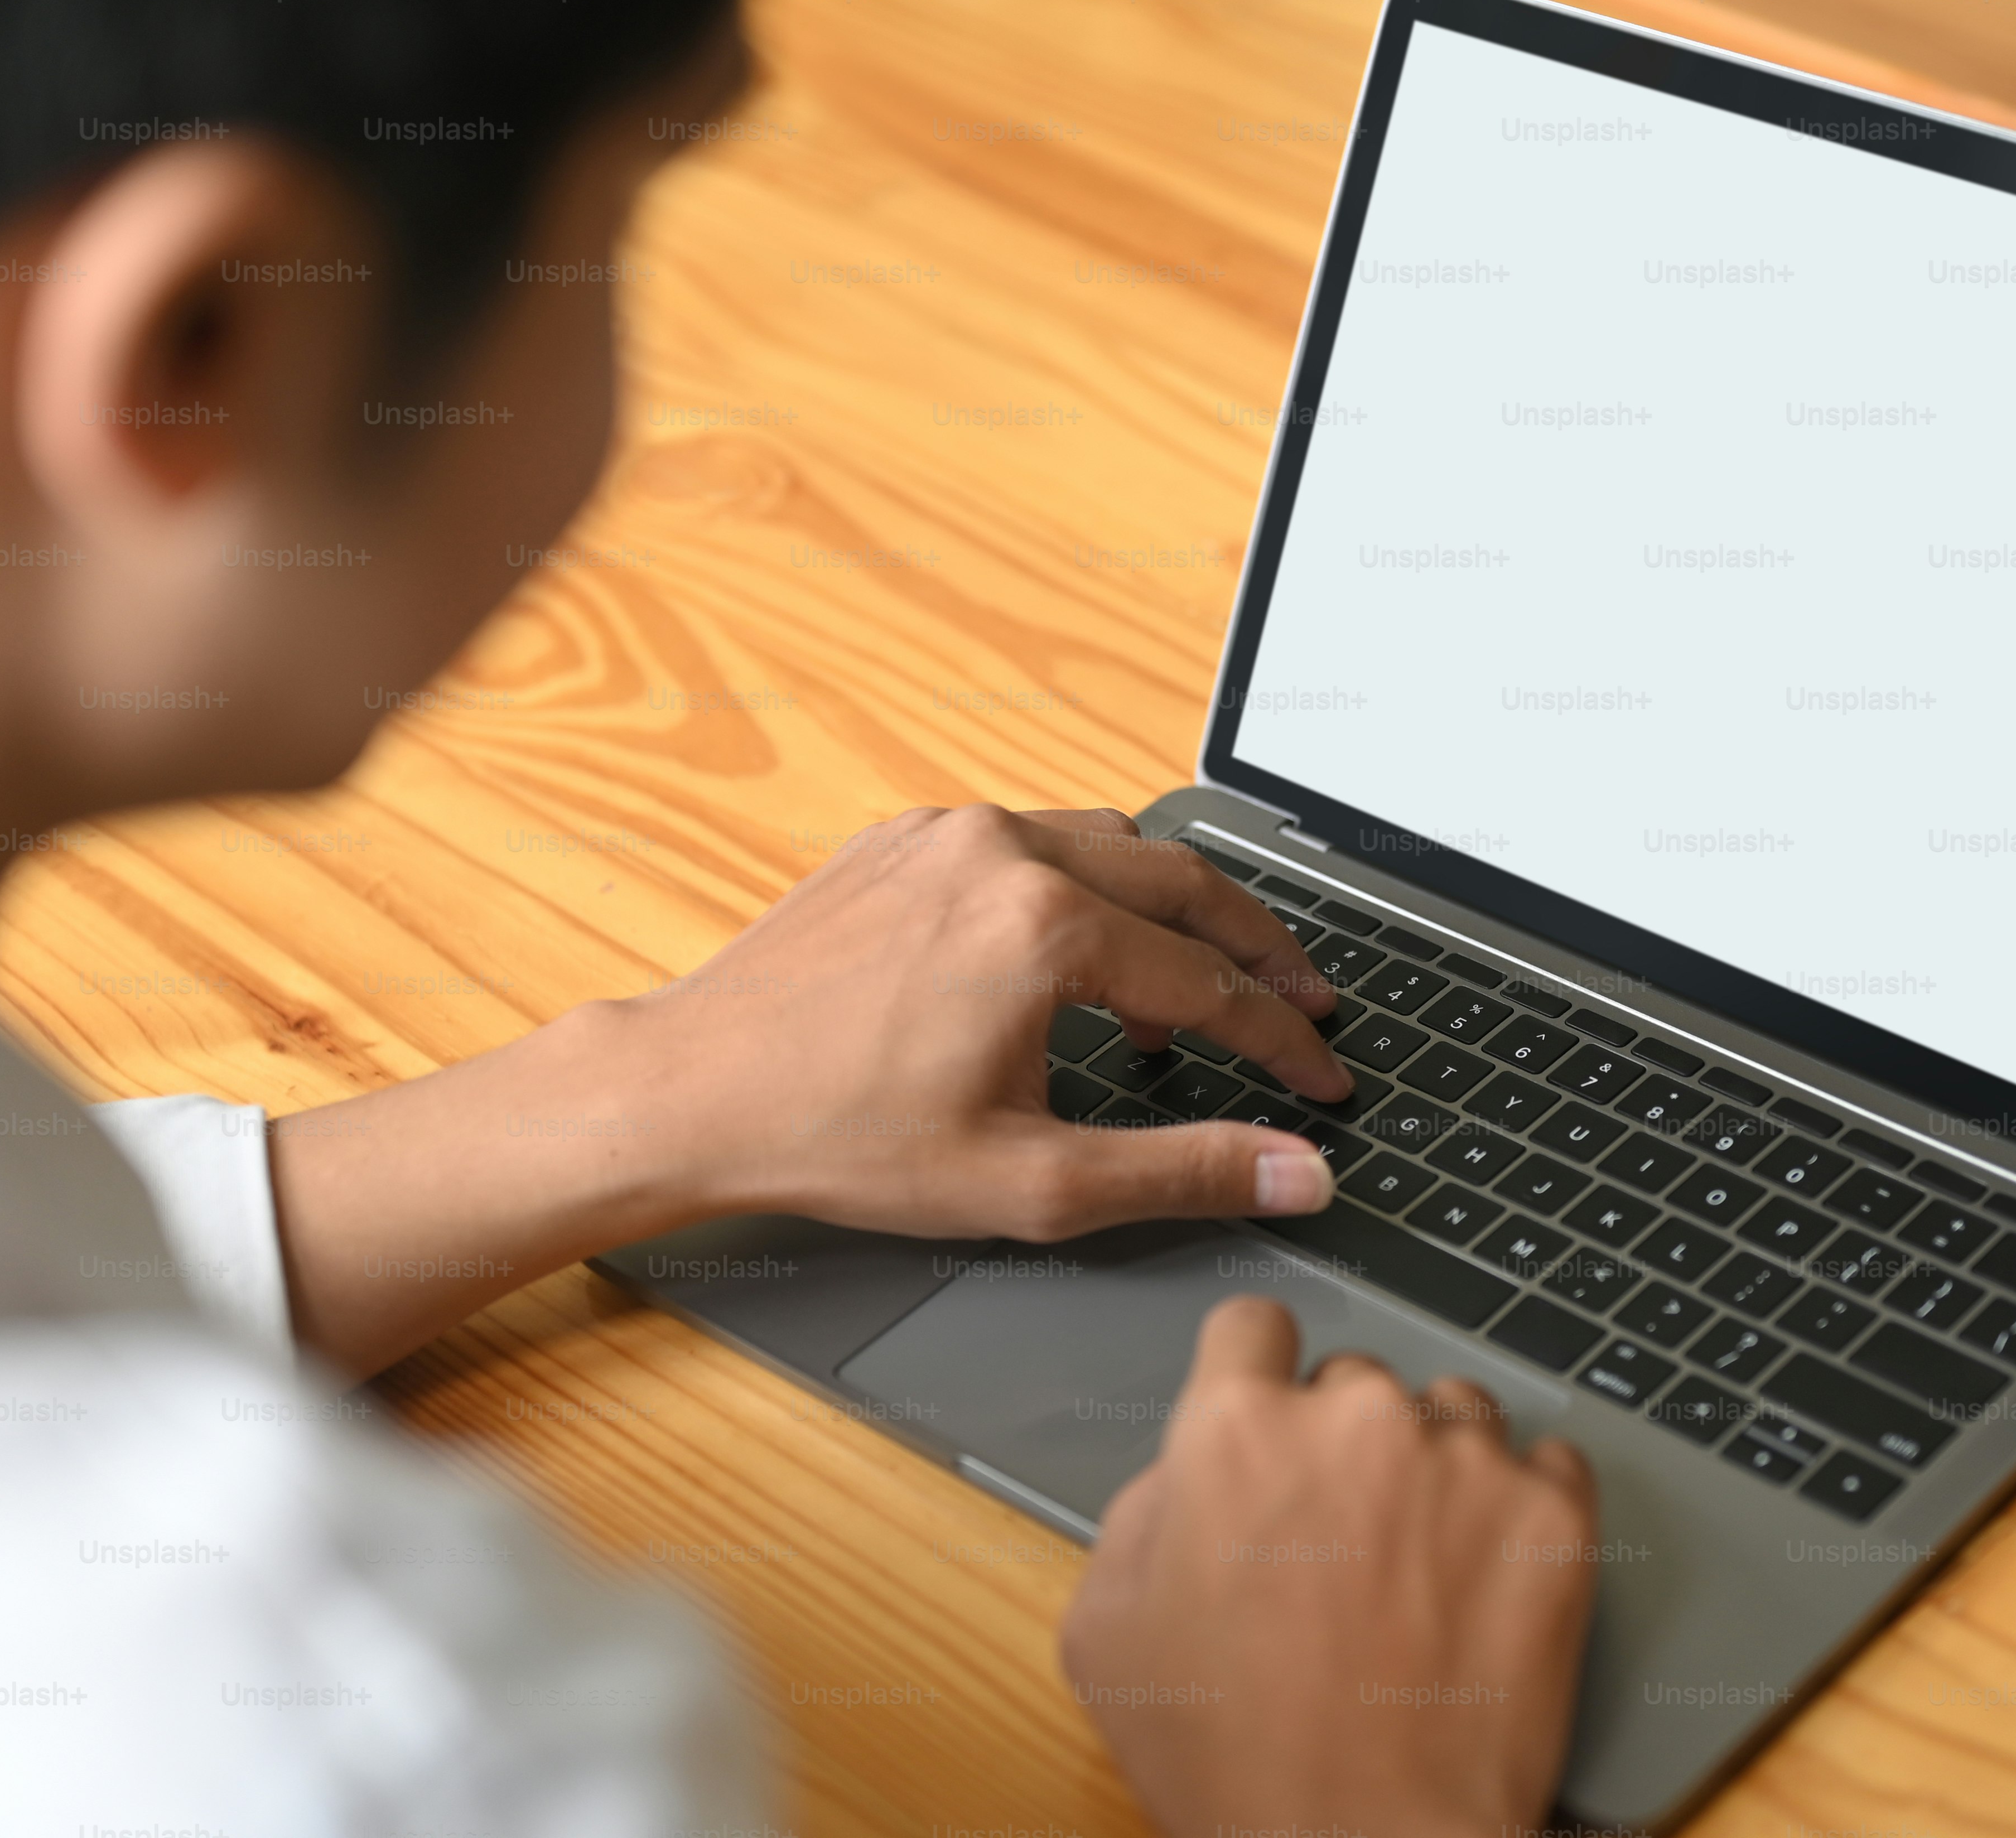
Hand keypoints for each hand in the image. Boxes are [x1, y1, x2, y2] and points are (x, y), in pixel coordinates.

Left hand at [264, 804, 1355, 1373]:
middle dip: (1257, 950)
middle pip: (1181, 883)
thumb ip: (1182, 1171)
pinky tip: (1086, 960)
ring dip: (1172, 914)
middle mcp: (1004, 852)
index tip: (1325, 1080)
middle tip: (1306, 1004)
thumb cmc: (838, 1140)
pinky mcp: (904, 838)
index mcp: (1044, 928)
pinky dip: (1086, 892)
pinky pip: (1031, 842)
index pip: (1209, 982)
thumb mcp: (1030, 1180)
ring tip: (1204, 991)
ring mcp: (949, 834)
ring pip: (1110, 846)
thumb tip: (1295, 1173)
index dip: (1281, 1041)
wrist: (689, 1092)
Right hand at [1061, 1297, 1600, 1837]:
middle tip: (1341, 1543)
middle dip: (1345, 1445)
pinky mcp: (1554, 1516)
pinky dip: (1521, 1508)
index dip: (1255, 1379)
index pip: (1252, 1329)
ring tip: (1423, 1569)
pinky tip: (1490, 1580)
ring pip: (1453, 1415)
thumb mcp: (1107, 1633)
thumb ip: (1143, 1514)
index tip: (1272, 1421)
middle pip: (1354, 1382)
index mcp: (1235, 1432)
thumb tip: (1187, 1475)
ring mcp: (1465, 1463)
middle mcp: (1356, 1420)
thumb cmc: (1231, 1758)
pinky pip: (1546, 1467)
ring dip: (1437, 1468)